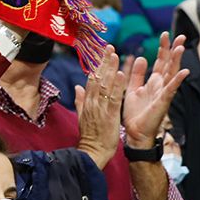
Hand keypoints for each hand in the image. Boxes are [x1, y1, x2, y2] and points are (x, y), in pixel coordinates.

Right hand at [75, 47, 124, 168]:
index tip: (102, 53)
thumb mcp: (82, 116)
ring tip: (115, 55)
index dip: (97, 65)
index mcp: (87, 102)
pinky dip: (117, 85)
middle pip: (98, 78)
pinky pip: (114, 97)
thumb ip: (80, 100)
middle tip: (109, 47)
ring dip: (111, 69)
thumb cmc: (90, 136)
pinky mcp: (110, 114)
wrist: (92, 152)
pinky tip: (121, 74)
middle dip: (104, 62)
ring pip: (105, 85)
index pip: (92, 79)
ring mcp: (100, 107)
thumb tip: (77, 86)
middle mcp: (92, 102)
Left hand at [123, 33, 189, 148]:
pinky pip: (171, 90)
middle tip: (179, 35)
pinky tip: (185, 71)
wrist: (134, 133)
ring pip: (172, 74)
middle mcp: (160, 86)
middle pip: (169, 64)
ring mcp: (163, 93)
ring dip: (177, 60)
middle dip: (173, 50)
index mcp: (152, 82)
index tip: (165, 34)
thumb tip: (142, 57)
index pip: (160, 62)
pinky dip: (177, 80)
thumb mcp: (132, 89)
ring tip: (181, 47)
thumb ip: (137, 74)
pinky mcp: (163, 102)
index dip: (163, 49)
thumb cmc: (134, 113)